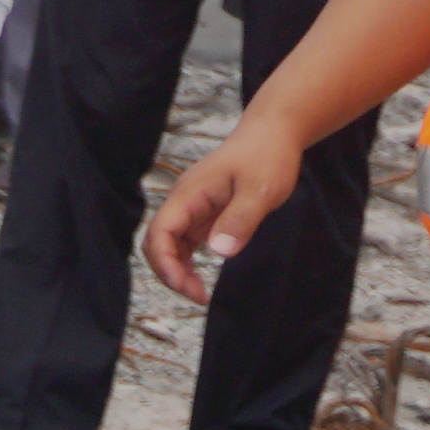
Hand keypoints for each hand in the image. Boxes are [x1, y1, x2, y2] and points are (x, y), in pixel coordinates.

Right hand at [147, 116, 318, 302]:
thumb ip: (239, 220)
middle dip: (168, 271)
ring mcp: (192, 207)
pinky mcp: (204, 211)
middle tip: (197, 295)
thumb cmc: (266, 157)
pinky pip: (185, 240)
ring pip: (168, 243)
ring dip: (176, 268)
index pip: (160, 232)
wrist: (273, 134)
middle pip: (156, 241)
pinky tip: (202, 273)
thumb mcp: (260, 190)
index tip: (188, 287)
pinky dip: (187, 260)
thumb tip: (218, 252)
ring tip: (199, 291)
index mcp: (189, 194)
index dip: (166, 263)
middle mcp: (184, 201)